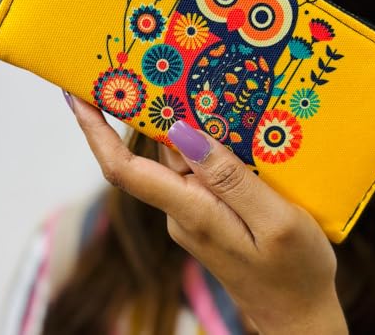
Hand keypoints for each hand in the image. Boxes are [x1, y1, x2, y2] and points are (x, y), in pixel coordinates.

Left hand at [67, 93, 347, 334]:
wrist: (296, 316)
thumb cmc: (293, 273)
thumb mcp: (274, 221)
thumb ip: (229, 178)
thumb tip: (182, 133)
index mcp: (191, 212)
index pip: (124, 169)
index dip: (95, 132)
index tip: (77, 96)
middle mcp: (182, 209)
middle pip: (150, 154)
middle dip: (140, 112)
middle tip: (143, 65)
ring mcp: (194, 211)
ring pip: (176, 156)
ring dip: (175, 122)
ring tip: (186, 79)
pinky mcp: (209, 212)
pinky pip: (197, 168)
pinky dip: (200, 140)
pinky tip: (221, 120)